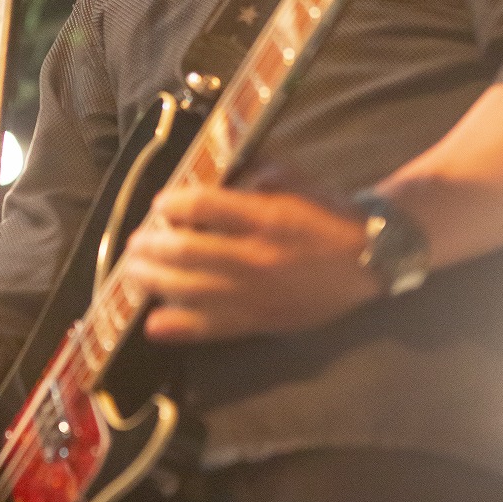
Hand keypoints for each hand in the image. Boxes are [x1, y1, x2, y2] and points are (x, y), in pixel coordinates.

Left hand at [125, 185, 377, 342]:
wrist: (369, 259)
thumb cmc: (328, 212)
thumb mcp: (293, 178)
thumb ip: (251, 173)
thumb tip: (210, 174)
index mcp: (265, 217)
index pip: (202, 208)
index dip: (172, 205)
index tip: (160, 204)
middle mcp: (255, 258)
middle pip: (185, 252)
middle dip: (151, 246)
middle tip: (135, 242)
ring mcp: (255, 294)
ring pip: (189, 291)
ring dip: (153, 282)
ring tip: (133, 273)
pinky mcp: (260, 321)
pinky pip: (212, 328)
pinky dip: (179, 327)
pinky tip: (153, 324)